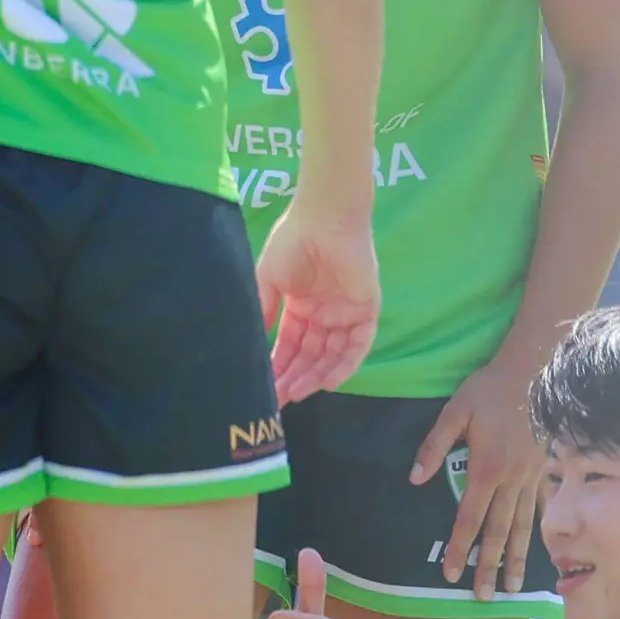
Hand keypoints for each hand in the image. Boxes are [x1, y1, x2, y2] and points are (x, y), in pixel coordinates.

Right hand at [253, 196, 377, 403]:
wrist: (324, 218)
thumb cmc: (293, 242)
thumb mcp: (268, 280)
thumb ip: (264, 311)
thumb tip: (253, 342)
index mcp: (300, 306)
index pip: (290, 345)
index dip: (278, 367)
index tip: (266, 388)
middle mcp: (324, 313)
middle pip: (310, 355)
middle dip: (295, 378)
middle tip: (279, 400)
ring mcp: (346, 313)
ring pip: (332, 355)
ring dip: (316, 376)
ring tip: (298, 393)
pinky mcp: (366, 309)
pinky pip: (357, 345)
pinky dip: (345, 364)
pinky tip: (329, 382)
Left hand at [414, 355, 542, 597]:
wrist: (533, 371)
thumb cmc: (490, 389)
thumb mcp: (455, 411)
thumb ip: (434, 446)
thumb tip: (414, 478)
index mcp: (486, 470)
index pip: (469, 519)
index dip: (459, 549)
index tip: (451, 575)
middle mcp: (510, 481)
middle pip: (497, 532)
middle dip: (488, 567)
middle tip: (484, 597)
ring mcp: (532, 478)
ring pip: (522, 527)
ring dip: (515, 559)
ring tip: (512, 587)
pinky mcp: (545, 471)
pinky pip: (542, 508)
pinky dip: (540, 532)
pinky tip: (543, 552)